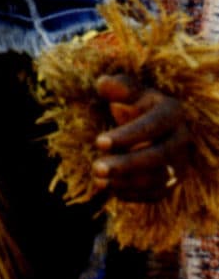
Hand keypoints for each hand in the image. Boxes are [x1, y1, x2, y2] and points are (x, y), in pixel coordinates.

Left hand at [91, 73, 191, 201]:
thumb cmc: (132, 101)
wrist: (146, 123)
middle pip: (158, 157)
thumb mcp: (126, 89)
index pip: (152, 126)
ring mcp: (180, 162)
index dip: (127, 136)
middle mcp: (182, 139)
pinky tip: (108, 188)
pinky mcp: (172, 182)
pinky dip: (132, 193)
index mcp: (172, 112)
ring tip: (98, 180)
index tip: (98, 142)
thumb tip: (103, 85)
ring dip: (127, 182)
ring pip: (158, 179)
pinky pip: (155, 193)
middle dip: (126, 164)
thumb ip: (115, 86)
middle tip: (96, 168)